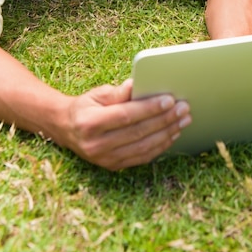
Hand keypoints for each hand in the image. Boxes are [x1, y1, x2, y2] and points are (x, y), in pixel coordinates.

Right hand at [61, 79, 190, 169]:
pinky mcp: (113, 166)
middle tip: (184, 108)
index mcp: (90, 123)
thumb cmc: (86, 107)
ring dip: (167, 133)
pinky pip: (142, 157)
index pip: (126, 115)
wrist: (66, 129)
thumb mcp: (97, 94)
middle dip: (165, 119)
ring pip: (143, 147)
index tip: (170, 100)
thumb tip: (135, 84)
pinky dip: (160, 146)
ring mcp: (104, 159)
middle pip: (138, 132)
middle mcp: (96, 145)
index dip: (149, 108)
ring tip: (183, 120)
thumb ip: (117, 92)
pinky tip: (173, 134)